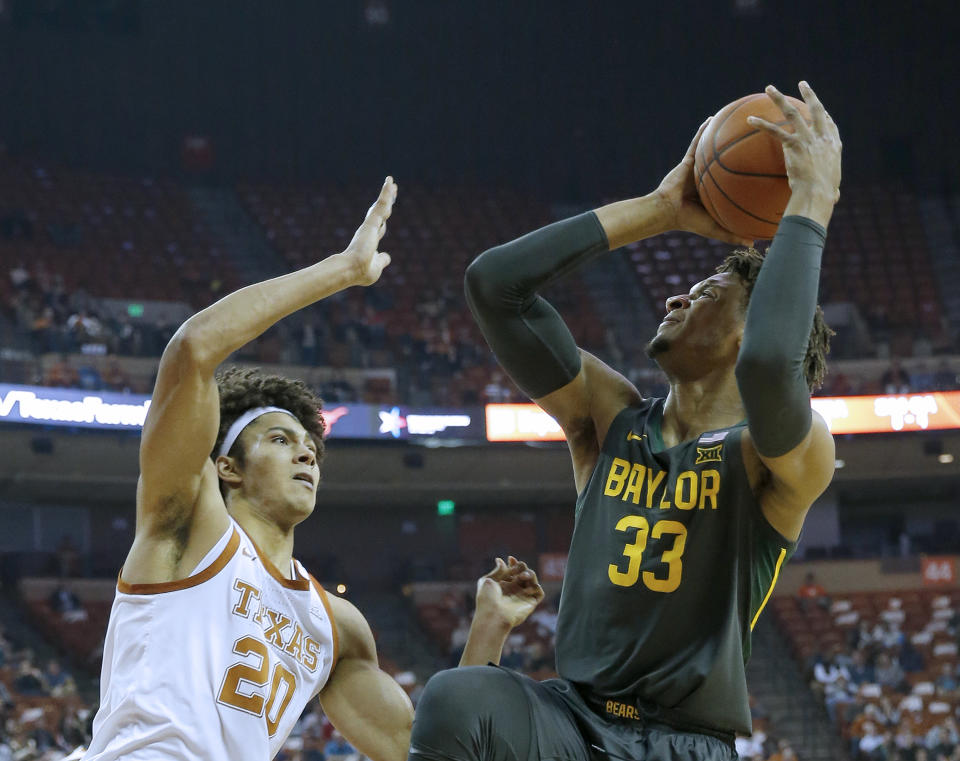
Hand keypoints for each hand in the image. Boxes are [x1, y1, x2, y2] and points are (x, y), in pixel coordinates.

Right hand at [342, 176, 395, 285]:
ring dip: (387, 194)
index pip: (380, 228)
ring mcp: (370, 226)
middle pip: (381, 213)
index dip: (384, 221)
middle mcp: (369, 231)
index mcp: (370, 242)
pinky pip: (382, 204)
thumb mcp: (376, 267)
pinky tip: (390, 183)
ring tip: (392, 182)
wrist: (351, 269)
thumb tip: (387, 257)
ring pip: (382, 206)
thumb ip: (382, 260)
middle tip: (392, 191)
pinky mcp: (372, 221)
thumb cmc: (361, 272)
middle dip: (387, 202)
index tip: (387, 213)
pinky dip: (386, 193)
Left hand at [475, 556, 544, 628]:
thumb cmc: (487, 600)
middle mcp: (514, 590)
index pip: (513, 571)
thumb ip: (498, 570)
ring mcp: (522, 597)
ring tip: (521, 577)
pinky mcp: (530, 604)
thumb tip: (500, 560)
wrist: (492, 616)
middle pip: (524, 573)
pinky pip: (539, 593)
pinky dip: (536, 587)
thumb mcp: (487, 581)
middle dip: (521, 567)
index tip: (510, 559)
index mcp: (503, 585)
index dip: (513, 563)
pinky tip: (526, 588)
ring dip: (529, 574)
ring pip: (533, 580)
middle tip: (516, 569)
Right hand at [654, 120, 753, 246]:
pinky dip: (703, 132)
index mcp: (717, 191)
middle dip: (742, 150)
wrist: (666, 212)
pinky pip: (697, 143)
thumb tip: (754, 244)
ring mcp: (698, 168)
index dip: (750, 174)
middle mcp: (709, 177)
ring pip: (714, 149)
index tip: (768, 166)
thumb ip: (733, 235)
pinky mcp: (688, 162)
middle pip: (729, 162)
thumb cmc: (688, 221)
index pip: (737, 181)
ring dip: (723, 136)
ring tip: (738, 121)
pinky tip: (711, 119)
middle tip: (760, 138)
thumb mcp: (715, 229)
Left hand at [747, 82, 841, 222]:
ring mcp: (808, 138)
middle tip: (802, 84)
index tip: (820, 108)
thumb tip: (834, 199)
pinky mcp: (794, 144)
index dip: (824, 115)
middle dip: (809, 94)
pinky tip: (750, 119)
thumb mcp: (833, 189)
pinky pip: (774, 131)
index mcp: (833, 145)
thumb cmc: (824, 197)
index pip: (829, 124)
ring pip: (792, 112)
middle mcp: (822, 137)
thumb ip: (832, 189)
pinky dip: (761, 124)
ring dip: (779, 98)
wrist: (817, 194)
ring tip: (769, 88)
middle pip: (816, 109)